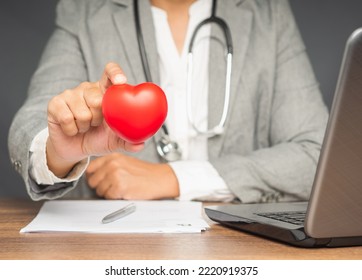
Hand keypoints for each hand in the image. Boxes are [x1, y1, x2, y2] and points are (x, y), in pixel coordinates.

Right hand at [46, 62, 143, 177]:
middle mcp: (87, 88)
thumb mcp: (115, 140)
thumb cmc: (97, 138)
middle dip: (98, 118)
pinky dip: (72, 130)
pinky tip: (72, 129)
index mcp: (104, 91)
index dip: (115, 73)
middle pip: (97, 99)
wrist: (75, 149)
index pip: (109, 72)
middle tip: (96, 124)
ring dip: (84, 126)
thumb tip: (140, 144)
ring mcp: (70, 94)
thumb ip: (128, 140)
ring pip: (82, 112)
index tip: (121, 81)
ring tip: (84, 126)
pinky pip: (67, 118)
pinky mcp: (55, 103)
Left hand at [86, 153, 179, 199]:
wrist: (160, 178)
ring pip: (100, 191)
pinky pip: (108, 197)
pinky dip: (115, 198)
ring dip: (109, 193)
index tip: (99, 180)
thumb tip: (95, 175)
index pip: (90, 168)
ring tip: (122, 189)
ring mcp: (115, 175)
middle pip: (93, 181)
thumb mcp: (126, 162)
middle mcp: (113, 164)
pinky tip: (125, 192)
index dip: (94, 177)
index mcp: (113, 157)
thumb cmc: (146, 173)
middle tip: (113, 186)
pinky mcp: (120, 186)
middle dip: (101, 186)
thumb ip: (110, 166)